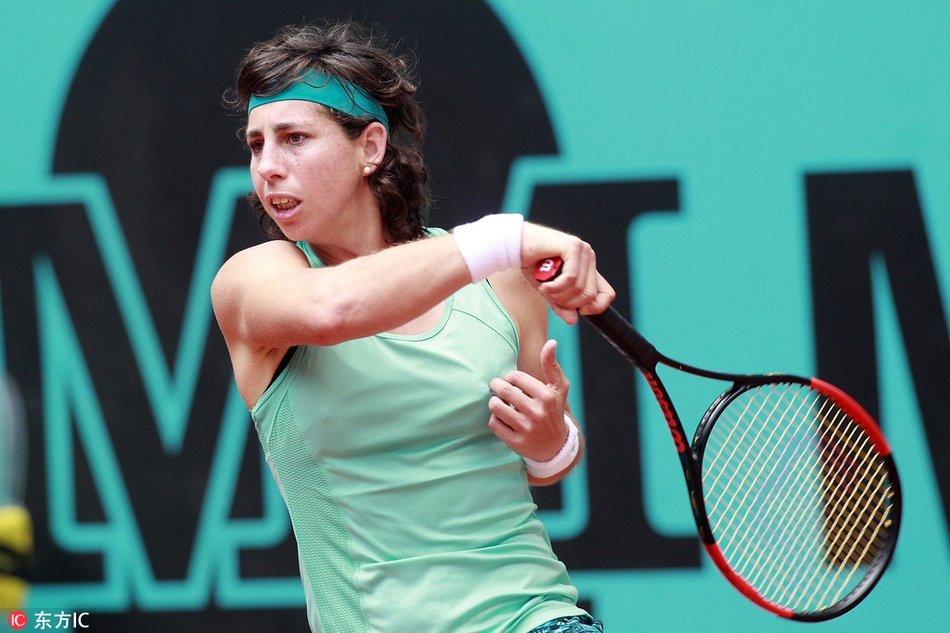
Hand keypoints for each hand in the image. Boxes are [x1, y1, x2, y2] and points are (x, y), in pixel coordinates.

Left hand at [488, 339, 569, 460]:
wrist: (555, 446)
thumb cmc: (554, 410)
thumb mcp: (558, 388)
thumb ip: (552, 364)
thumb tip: (551, 342)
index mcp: (547, 396)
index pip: (516, 377)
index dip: (509, 377)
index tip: (511, 382)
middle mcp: (537, 413)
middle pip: (503, 390)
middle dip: (496, 386)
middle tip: (497, 388)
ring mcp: (526, 429)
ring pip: (495, 406)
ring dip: (494, 402)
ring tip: (500, 402)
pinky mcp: (515, 442)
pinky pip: (493, 423)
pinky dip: (495, 419)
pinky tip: (503, 418)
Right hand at [519, 223, 614, 323]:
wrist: (515, 245)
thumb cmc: (531, 264)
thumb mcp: (549, 291)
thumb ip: (561, 305)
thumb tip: (573, 320)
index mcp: (587, 268)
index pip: (607, 294)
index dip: (595, 308)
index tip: (577, 310)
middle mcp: (588, 257)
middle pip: (590, 295)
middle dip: (568, 303)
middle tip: (551, 297)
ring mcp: (583, 250)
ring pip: (580, 288)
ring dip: (558, 295)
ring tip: (544, 289)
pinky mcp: (573, 246)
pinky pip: (571, 277)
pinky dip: (555, 287)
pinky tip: (544, 286)